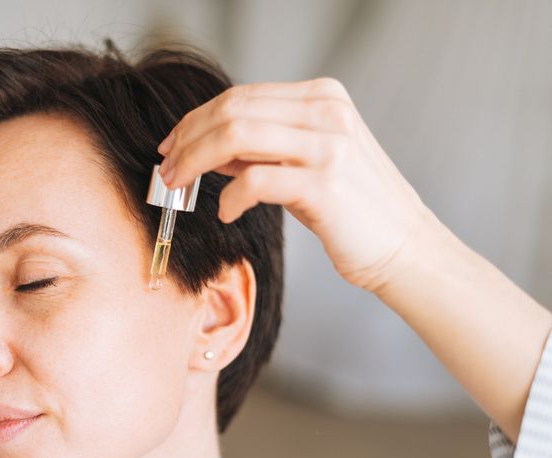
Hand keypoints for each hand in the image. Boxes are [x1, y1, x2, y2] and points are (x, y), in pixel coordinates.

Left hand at [157, 77, 441, 292]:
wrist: (403, 247)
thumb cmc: (350, 210)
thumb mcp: (304, 164)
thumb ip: (259, 149)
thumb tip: (204, 144)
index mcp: (322, 97)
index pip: (240, 97)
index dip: (196, 120)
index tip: (171, 145)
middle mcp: (327, 112)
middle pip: (232, 111)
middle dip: (188, 140)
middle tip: (166, 169)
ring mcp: (329, 145)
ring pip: (237, 137)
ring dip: (196, 162)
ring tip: (179, 187)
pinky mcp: (326, 184)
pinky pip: (255, 181)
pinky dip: (229, 197)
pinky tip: (226, 212)